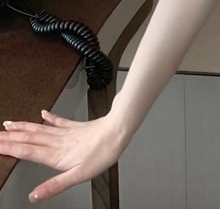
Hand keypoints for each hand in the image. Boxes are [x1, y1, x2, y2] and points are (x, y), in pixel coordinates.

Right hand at [0, 109, 127, 202]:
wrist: (119, 131)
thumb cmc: (102, 152)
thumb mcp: (78, 176)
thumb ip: (55, 185)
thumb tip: (35, 195)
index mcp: (56, 155)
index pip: (27, 151)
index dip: (10, 148)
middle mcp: (59, 142)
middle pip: (29, 139)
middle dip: (10, 137)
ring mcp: (67, 133)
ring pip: (40, 129)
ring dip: (23, 127)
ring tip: (9, 124)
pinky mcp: (77, 127)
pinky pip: (60, 122)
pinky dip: (50, 118)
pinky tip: (43, 114)